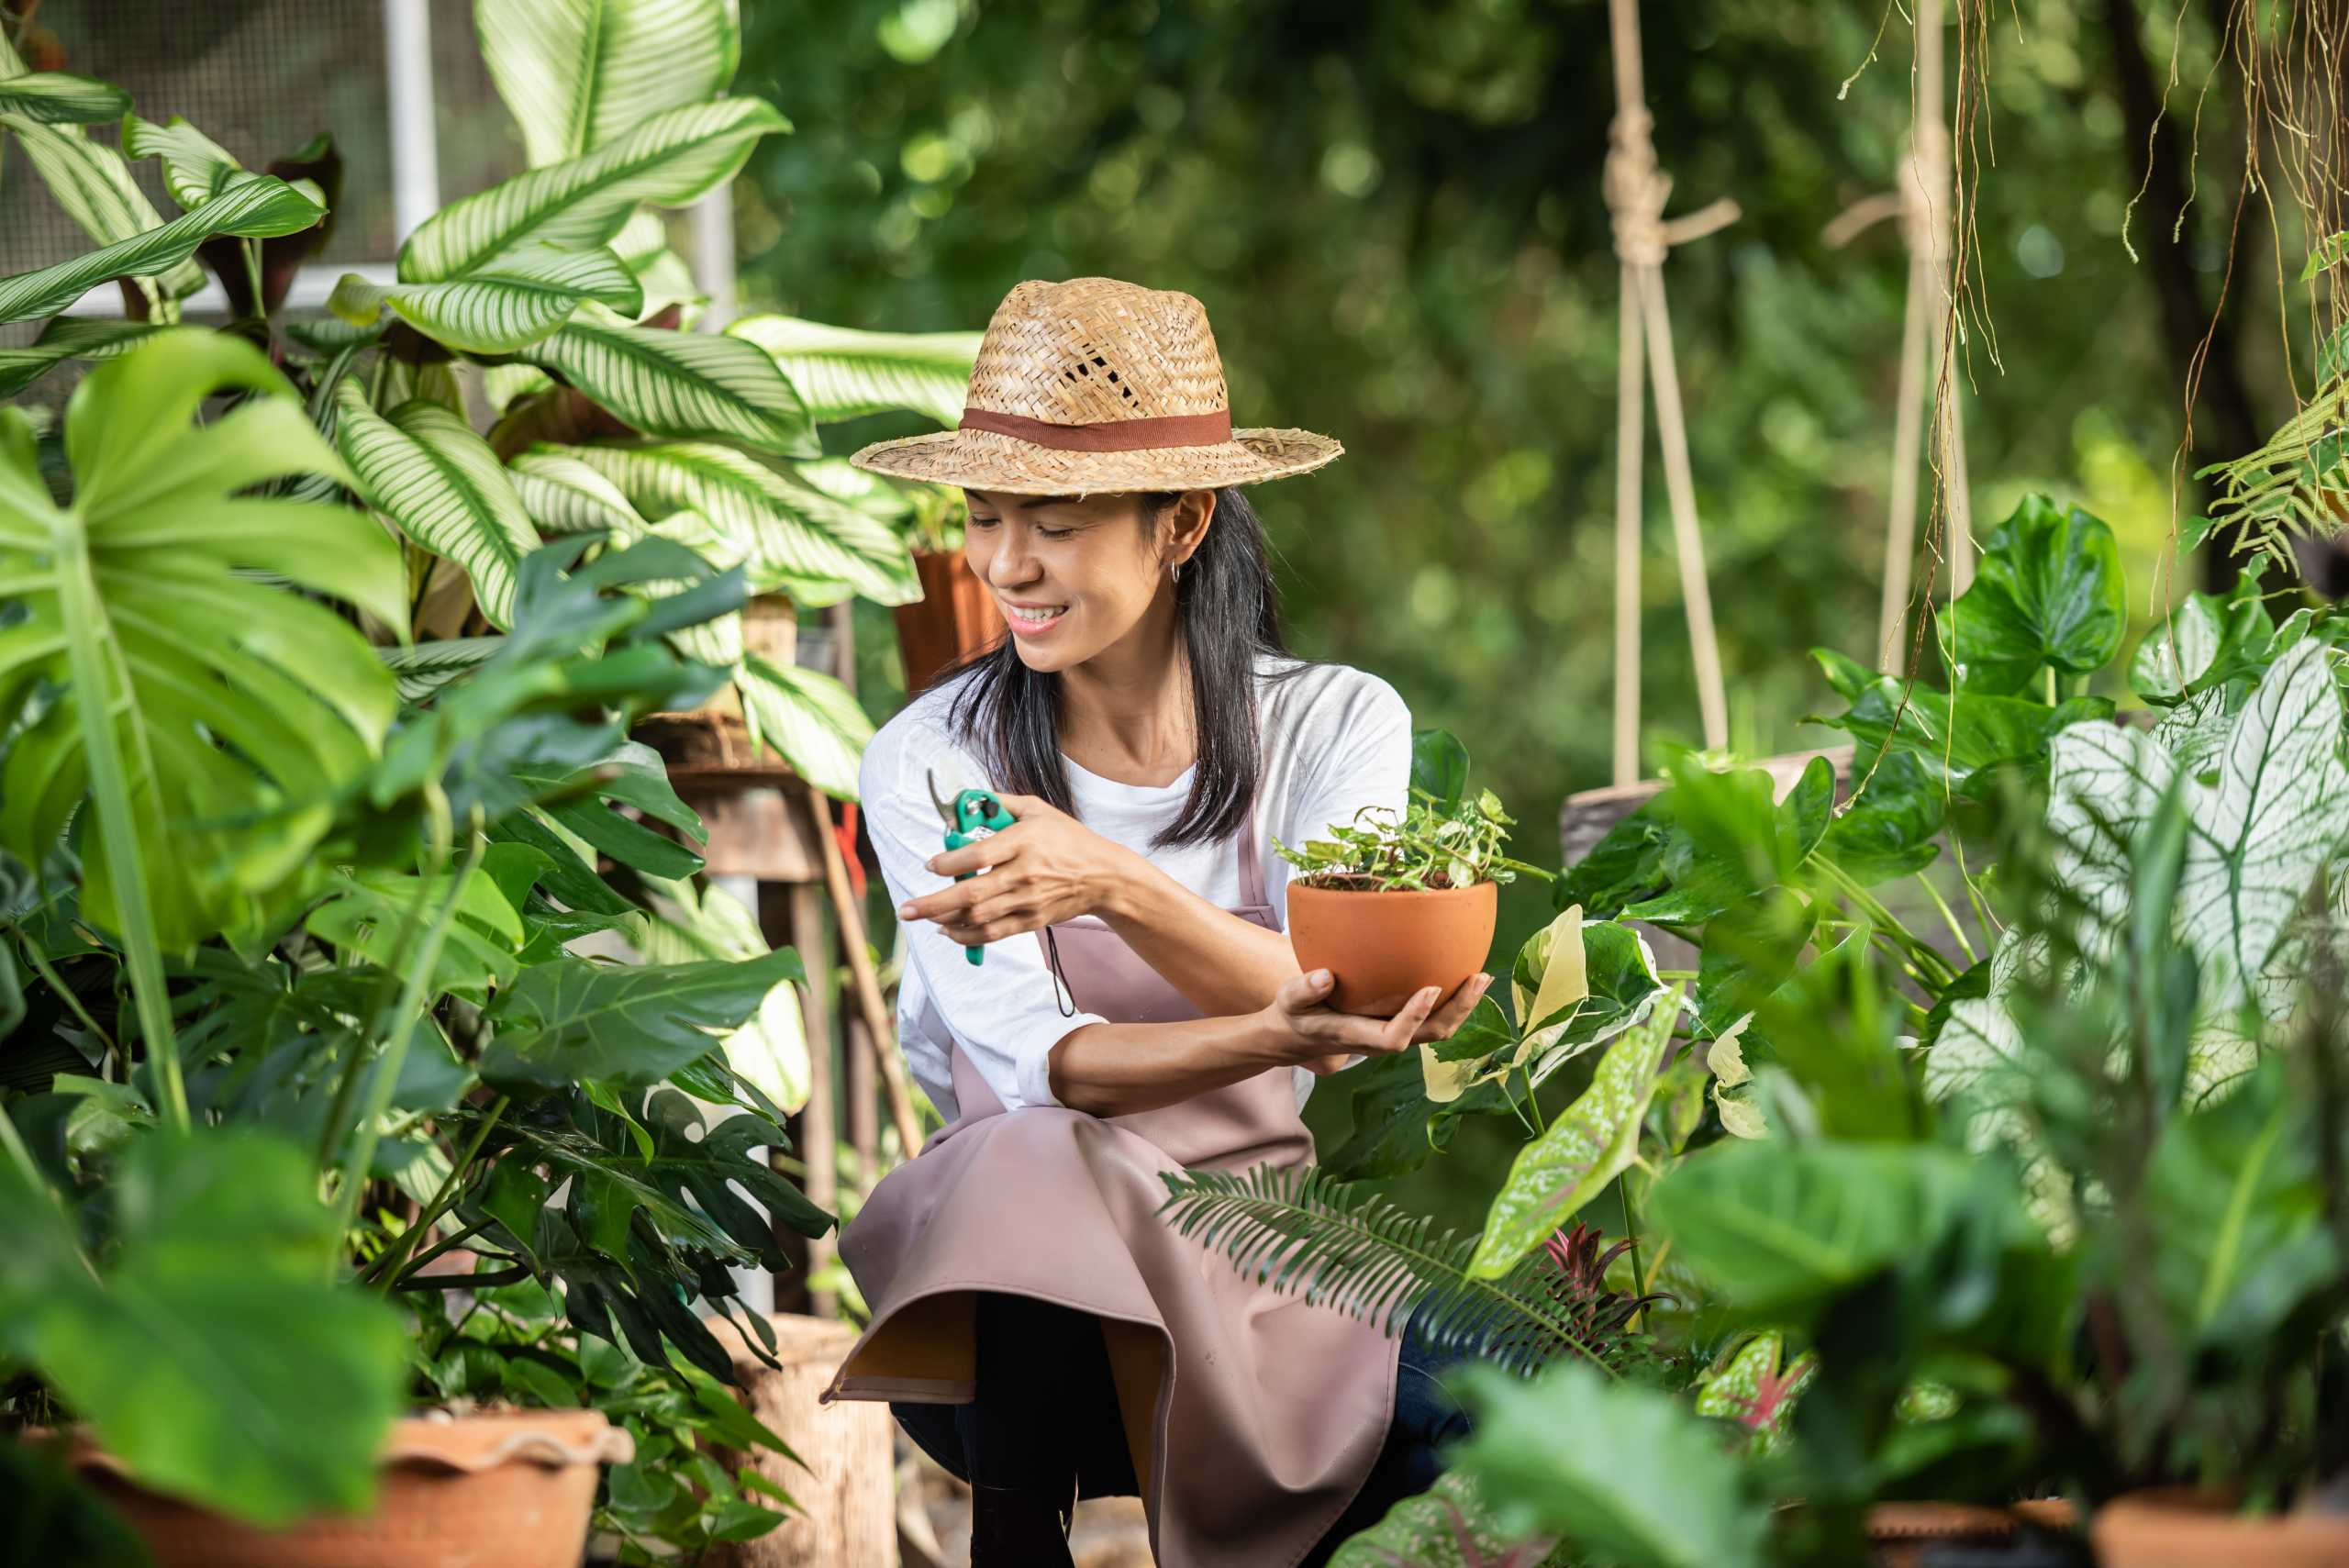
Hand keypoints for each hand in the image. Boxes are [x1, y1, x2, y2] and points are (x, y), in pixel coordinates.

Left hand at [896, 793, 1135, 948]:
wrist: (1103, 876)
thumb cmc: (1067, 838)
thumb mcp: (1037, 809)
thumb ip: (999, 803)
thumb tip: (964, 801)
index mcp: (1024, 841)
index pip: (979, 856)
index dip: (949, 863)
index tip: (931, 865)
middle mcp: (1024, 873)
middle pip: (971, 894)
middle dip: (933, 903)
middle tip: (906, 909)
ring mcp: (1027, 901)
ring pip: (978, 917)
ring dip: (945, 920)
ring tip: (924, 916)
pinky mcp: (1031, 920)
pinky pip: (993, 933)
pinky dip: (967, 935)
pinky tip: (948, 930)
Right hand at [1264, 970, 1494, 1071]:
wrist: (1299, 1036)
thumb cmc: (1295, 1014)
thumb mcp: (1290, 1000)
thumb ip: (1304, 990)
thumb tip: (1324, 976)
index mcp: (1356, 1036)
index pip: (1393, 1038)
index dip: (1414, 1017)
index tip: (1431, 988)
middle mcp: (1381, 1040)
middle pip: (1429, 1036)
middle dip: (1458, 1011)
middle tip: (1478, 978)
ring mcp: (1393, 1034)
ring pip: (1437, 1030)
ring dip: (1463, 1006)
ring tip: (1481, 977)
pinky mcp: (1398, 1024)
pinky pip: (1432, 1020)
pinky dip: (1453, 1002)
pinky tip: (1463, 976)